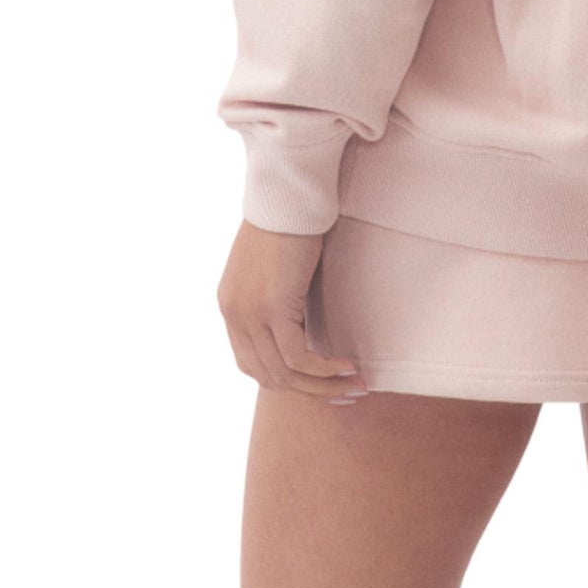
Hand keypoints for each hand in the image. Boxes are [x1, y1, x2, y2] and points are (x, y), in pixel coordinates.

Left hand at [217, 220, 368, 400]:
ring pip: (284, 373)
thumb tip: (306, 320)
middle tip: (346, 393)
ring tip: (356, 384)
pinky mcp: (272, 310)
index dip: (286, 380)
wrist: (288, 194)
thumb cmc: (291, 220)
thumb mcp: (277, 267)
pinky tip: (349, 366)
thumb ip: (280, 297)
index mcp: (231, 306)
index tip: (320, 384)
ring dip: (323, 386)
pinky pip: (298, 358)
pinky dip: (325, 369)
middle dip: (310, 391)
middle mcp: (233, 315)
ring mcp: (249, 315)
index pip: (251, 363)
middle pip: (267, 376)